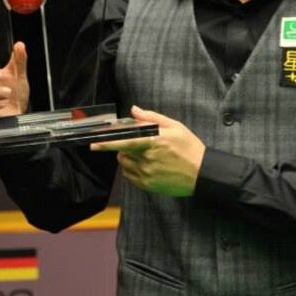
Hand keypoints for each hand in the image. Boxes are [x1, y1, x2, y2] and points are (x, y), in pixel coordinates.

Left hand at [90, 106, 205, 196]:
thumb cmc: (190, 147)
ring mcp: (147, 174)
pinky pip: (130, 176)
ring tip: (145, 155)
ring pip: (125, 165)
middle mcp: (148, 160)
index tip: (93, 144)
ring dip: (129, 158)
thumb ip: (152, 117)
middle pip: (122, 153)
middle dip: (124, 146)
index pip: (124, 142)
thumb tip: (134, 110)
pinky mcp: (148, 185)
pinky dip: (133, 169)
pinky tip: (147, 165)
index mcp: (153, 142)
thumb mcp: (175, 127)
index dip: (106, 144)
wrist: (202, 173)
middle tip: (139, 143)